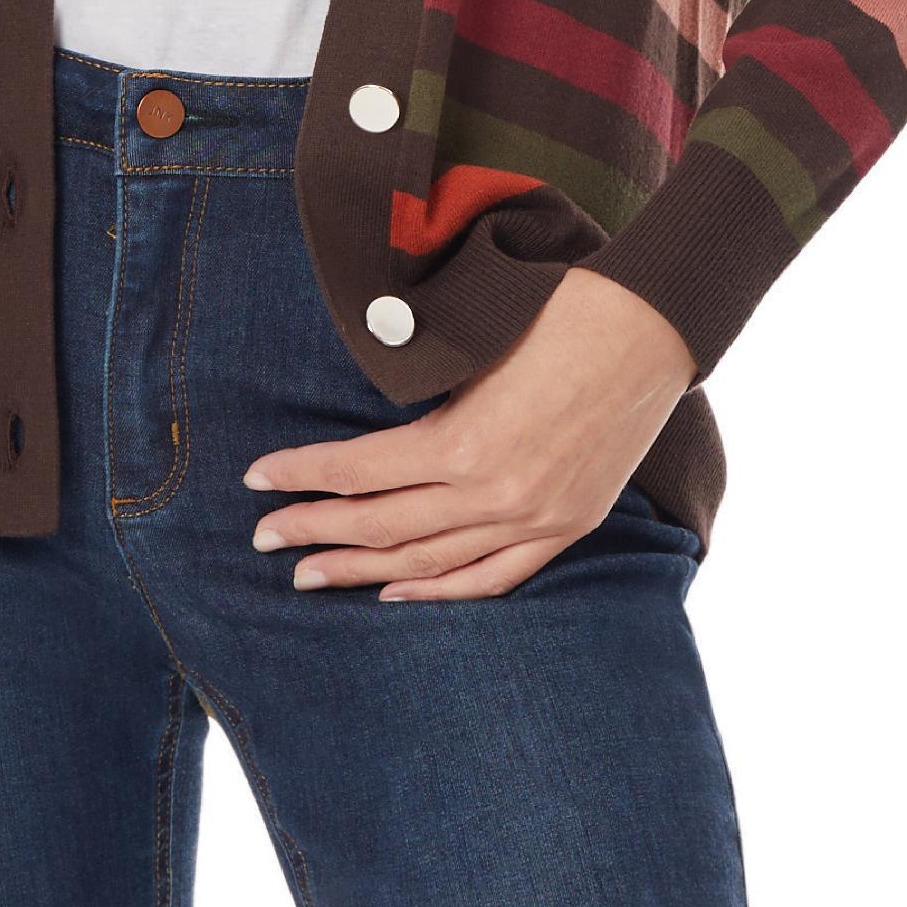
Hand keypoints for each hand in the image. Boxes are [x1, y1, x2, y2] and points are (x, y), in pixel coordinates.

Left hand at [243, 265, 697, 599]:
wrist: (650, 327)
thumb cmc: (558, 314)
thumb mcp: (475, 353)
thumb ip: (423, 403)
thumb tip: (362, 425)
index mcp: (462, 443)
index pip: (358, 471)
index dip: (302, 476)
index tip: (256, 478)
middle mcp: (493, 494)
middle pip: (381, 525)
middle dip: (314, 530)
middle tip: (263, 538)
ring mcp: (533, 518)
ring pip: (428, 559)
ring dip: (361, 568)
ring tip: (308, 574)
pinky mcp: (567, 526)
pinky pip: (492, 576)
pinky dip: (440, 589)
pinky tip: (395, 591)